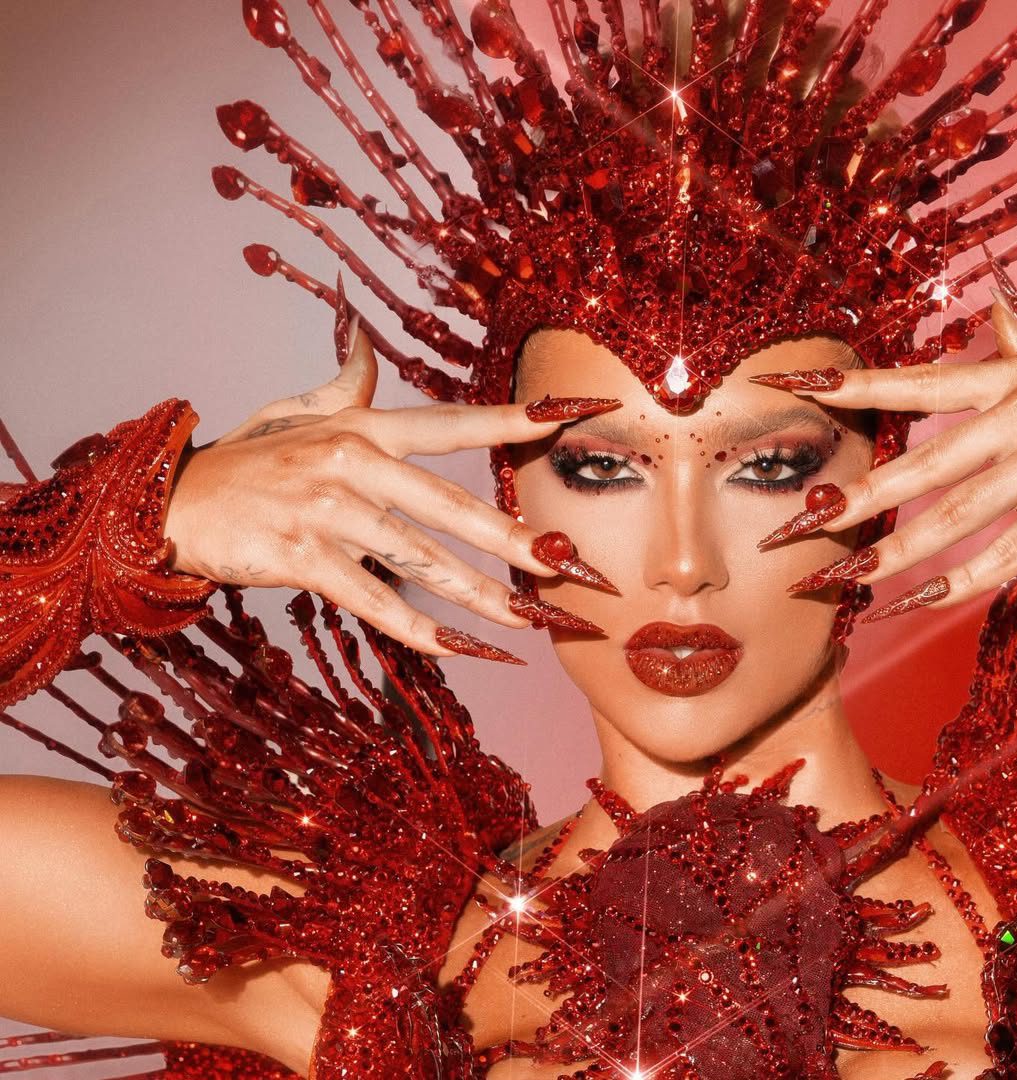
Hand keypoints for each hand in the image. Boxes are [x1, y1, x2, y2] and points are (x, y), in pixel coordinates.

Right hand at [164, 319, 618, 656]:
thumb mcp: (293, 410)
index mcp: (363, 428)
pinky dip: (416, 627)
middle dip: (514, 539)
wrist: (168, 502)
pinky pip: (371, 598)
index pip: (454, 424)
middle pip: (451, 504)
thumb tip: (365, 341)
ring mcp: (326, 512)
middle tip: (567, 567)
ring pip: (420, 559)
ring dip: (478, 595)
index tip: (567, 417)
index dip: (513, 420)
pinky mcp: (300, 558)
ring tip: (526, 620)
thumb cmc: (243, 460)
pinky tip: (458, 647)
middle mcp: (352, 463)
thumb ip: (344, 385)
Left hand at [765, 298, 1016, 618]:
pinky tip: (921, 601)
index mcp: (1012, 378)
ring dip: (893, 555)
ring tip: (846, 580)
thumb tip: (994, 304)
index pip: (916, 385)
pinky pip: (1003, 554)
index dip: (854, 388)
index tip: (797, 386)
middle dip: (855, 500)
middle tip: (800, 526)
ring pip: (951, 518)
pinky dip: (960, 581)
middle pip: (919, 466)